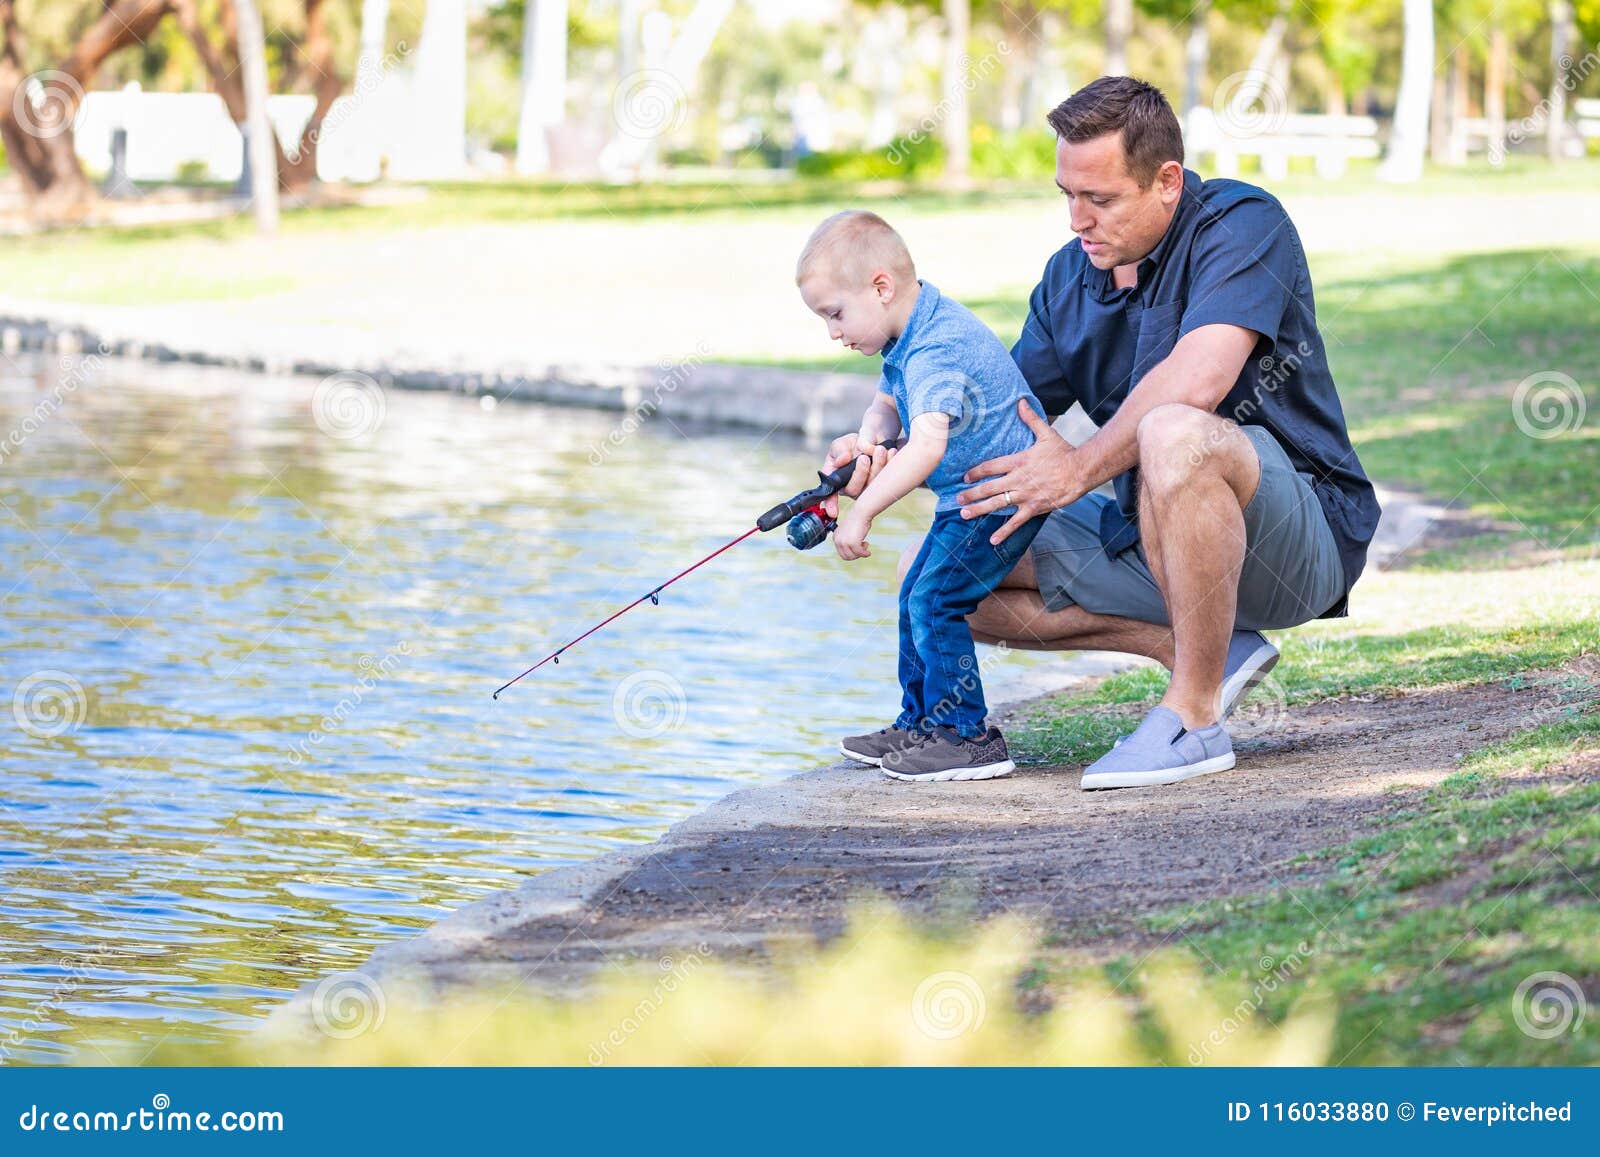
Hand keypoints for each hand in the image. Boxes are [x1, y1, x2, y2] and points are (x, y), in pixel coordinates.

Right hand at [821, 434, 895, 517]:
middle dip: (861, 474)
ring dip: (877, 466)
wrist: (871, 440)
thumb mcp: (841, 445)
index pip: (830, 494)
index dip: (831, 504)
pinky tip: (891, 451)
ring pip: (872, 485)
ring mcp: (867, 489)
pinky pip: (887, 479)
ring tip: (880, 449)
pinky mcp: (882, 485)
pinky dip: (889, 463)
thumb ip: (838, 451)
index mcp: (837, 481)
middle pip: (854, 490)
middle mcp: (851, 488)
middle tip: (864, 458)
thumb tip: (842, 460)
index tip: (833, 512)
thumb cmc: (851, 446)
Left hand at [833, 507, 872, 560]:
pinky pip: (859, 553)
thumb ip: (847, 540)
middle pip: (846, 556)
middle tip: (863, 547)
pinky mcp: (852, 543)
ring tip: (865, 545)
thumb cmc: (858, 520)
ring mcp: (844, 542)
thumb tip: (853, 552)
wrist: (861, 512)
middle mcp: (837, 540)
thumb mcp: (849, 531)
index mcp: (835, 537)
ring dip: (860, 554)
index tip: (858, 546)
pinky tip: (868, 552)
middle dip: (855, 555)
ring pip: (852, 556)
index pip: (841, 552)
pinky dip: (865, 554)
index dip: (851, 552)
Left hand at [957, 401, 1082, 544]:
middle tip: (957, 499)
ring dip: (980, 510)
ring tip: (964, 514)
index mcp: (1018, 461)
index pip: (990, 467)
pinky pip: (1016, 522)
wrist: (1081, 470)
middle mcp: (1018, 479)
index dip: (975, 472)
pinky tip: (993, 540)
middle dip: (971, 493)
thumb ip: (1030, 419)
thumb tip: (1020, 402)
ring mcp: (1025, 495)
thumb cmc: (1064, 452)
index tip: (964, 477)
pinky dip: (1004, 532)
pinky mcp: (1034, 508)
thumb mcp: (1046, 433)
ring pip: (997, 504)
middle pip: (989, 487)